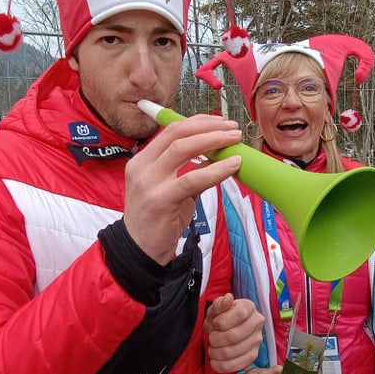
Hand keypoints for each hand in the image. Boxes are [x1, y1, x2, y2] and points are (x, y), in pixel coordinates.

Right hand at [124, 114, 241, 263]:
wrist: (139, 251)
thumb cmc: (157, 220)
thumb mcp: (171, 189)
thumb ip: (190, 170)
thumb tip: (217, 154)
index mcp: (143, 160)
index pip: (171, 130)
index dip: (198, 122)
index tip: (220, 122)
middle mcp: (142, 167)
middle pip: (178, 134)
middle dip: (209, 127)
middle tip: (232, 129)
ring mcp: (149, 183)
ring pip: (184, 149)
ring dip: (213, 141)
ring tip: (234, 140)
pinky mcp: (161, 200)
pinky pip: (192, 179)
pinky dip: (215, 170)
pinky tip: (232, 165)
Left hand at [203, 294, 263, 373]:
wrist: (226, 329)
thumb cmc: (221, 317)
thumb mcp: (216, 308)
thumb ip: (220, 304)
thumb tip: (228, 298)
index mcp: (249, 307)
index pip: (240, 314)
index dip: (223, 321)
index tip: (214, 323)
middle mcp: (257, 323)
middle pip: (235, 335)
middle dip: (216, 339)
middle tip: (210, 338)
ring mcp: (257, 341)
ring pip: (234, 352)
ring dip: (217, 353)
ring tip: (211, 350)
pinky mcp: (253, 356)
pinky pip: (238, 365)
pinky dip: (222, 365)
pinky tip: (215, 362)